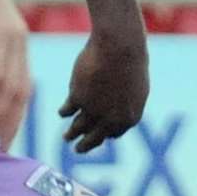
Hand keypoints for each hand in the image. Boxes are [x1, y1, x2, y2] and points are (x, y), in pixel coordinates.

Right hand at [59, 33, 149, 153]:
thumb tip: (115, 113)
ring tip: (66, 137)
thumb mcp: (134, 86)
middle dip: (85, 146)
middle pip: (94, 139)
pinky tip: (62, 112)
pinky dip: (64, 111)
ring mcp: (93, 111)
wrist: (120, 46)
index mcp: (129, 117)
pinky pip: (67, 110)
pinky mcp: (77, 98)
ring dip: (71, 134)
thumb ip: (125, 102)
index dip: (105, 134)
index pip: (113, 134)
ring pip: (77, 129)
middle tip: (78, 149)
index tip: (97, 136)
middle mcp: (111, 119)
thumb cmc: (130, 61)